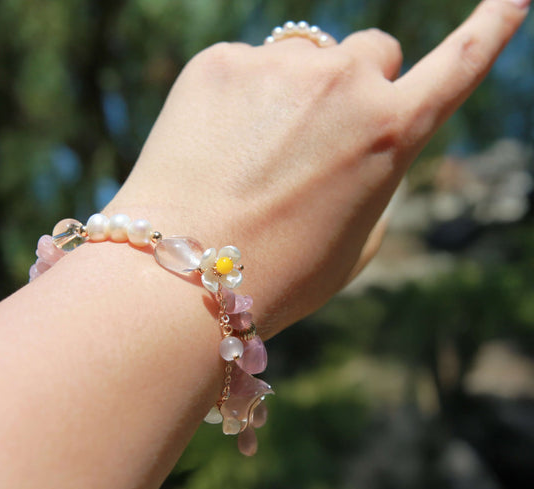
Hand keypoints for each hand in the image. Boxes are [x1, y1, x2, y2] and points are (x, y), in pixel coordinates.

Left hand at [108, 0, 527, 336]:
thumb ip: (371, 179)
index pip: (459, 65)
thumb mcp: (352, 244)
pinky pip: (245, 67)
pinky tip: (216, 149)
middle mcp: (346, 83)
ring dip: (295, 91)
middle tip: (317, 136)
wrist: (183, 274)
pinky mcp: (220, 62)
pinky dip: (239, 100)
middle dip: (355, 86)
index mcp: (391, 133)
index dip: (491, 28)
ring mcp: (280, 65)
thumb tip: (358, 142)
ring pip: (306, 57)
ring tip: (255, 155)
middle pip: (370, 53)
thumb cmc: (279, 273)